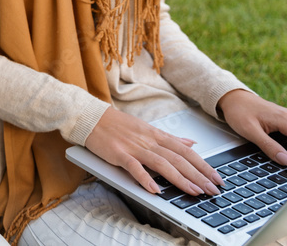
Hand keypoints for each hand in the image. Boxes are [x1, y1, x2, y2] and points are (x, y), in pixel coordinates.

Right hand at [85, 107, 221, 196]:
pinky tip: (154, 189)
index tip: (216, 178)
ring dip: (180, 179)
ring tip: (194, 191)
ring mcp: (134, 147)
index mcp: (156, 135)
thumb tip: (191, 143)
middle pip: (178, 159)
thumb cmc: (117, 124)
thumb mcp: (147, 128)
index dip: (203, 165)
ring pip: (161, 163)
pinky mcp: (118, 153)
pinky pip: (134, 167)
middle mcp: (148, 141)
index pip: (185, 151)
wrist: (91, 117)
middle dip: (198, 175)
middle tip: (213, 190)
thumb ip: (170, 138)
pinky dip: (144, 178)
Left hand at [219, 89, 286, 165]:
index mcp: (283, 119)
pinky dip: (286, 140)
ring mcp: (286, 116)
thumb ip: (269, 146)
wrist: (232, 98)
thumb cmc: (239, 111)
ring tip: (284, 155)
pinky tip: (283, 149)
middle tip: (284, 159)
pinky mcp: (283, 119)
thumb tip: (286, 161)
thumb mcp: (250, 131)